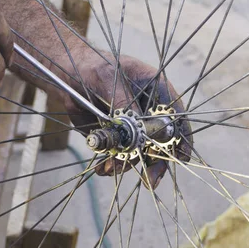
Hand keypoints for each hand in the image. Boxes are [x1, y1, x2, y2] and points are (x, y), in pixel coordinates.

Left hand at [64, 53, 191, 188]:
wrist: (66, 76)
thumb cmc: (92, 66)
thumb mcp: (108, 77)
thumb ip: (123, 100)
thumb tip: (138, 125)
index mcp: (156, 91)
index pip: (177, 117)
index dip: (182, 138)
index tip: (182, 157)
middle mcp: (148, 113)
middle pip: (162, 142)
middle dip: (156, 163)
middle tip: (150, 181)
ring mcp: (133, 127)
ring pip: (139, 153)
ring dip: (127, 165)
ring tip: (108, 169)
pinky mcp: (116, 138)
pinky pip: (119, 156)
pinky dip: (111, 165)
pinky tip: (102, 169)